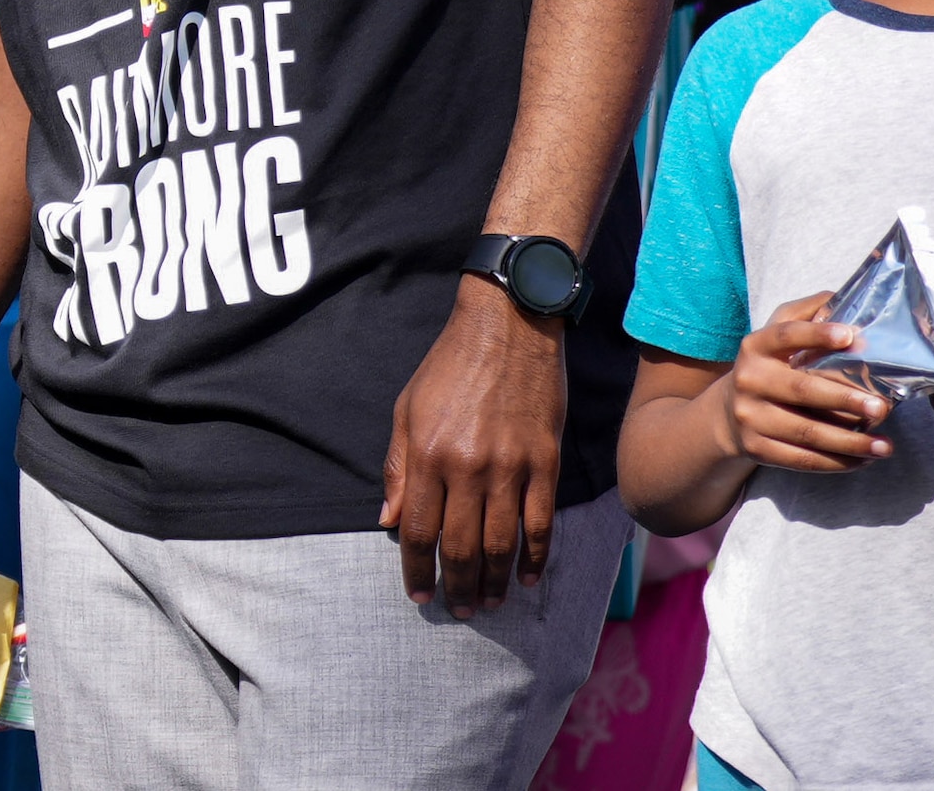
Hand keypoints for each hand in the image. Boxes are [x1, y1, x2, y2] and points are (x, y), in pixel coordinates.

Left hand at [381, 273, 568, 607]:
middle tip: (459, 610)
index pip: (419, 531)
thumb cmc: (450, 365)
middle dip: (457, 586)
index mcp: (427, 454)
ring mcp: (510, 466)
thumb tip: (388, 521)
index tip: (419, 594)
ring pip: (501, 543)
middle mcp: (467, 466)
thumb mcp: (407, 409)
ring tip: (490, 604)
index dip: (417, 569)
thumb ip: (398, 468)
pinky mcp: (545, 461)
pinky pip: (540, 522)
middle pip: (460, 546)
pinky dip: (535, 557)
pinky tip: (528, 578)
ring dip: (494, 581)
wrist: (508, 324)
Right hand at [726, 289, 891, 472]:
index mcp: (756, 346)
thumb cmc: (769, 367)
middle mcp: (749, 379)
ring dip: (850, 442)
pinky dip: (837, 463)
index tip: (851, 336)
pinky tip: (864, 460)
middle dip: (845, 400)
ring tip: (885, 446)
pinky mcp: (758, 449)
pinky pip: (802, 459)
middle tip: (882, 407)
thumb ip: (809, 312)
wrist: (727, 414)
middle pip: (802, 390)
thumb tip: (848, 299)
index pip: (787, 335)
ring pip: (807, 433)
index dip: (817, 334)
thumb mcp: (777, 333)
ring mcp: (751, 417)